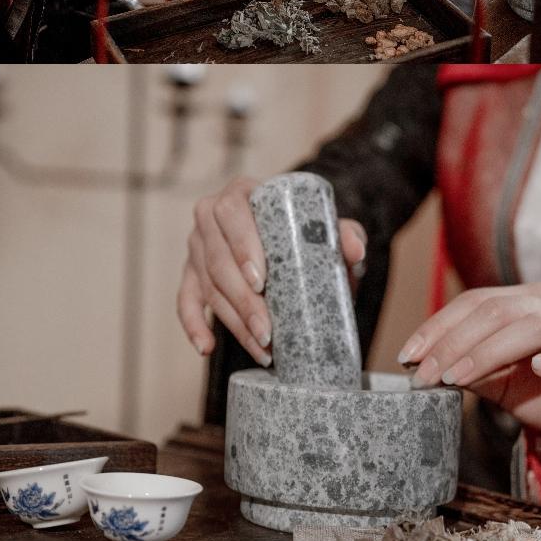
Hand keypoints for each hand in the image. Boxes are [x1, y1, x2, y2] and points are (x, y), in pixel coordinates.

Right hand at [177, 173, 367, 363]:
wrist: (290, 235)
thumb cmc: (305, 229)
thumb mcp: (328, 226)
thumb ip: (346, 233)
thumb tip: (354, 252)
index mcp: (242, 193)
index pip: (232, 214)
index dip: (241, 247)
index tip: (260, 281)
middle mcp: (212, 216)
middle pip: (218, 259)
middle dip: (242, 300)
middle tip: (267, 330)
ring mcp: (198, 246)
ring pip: (208, 286)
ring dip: (232, 321)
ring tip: (261, 348)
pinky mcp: (191, 273)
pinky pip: (186, 301)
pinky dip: (193, 325)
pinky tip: (206, 347)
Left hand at [397, 283, 540, 462]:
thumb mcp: (501, 380)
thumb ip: (468, 367)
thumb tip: (421, 366)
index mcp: (532, 302)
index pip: (477, 302)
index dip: (438, 325)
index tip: (406, 355)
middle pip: (499, 311)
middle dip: (454, 342)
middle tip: (424, 374)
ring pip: (535, 327)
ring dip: (489, 352)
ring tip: (457, 377)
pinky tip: (538, 367)